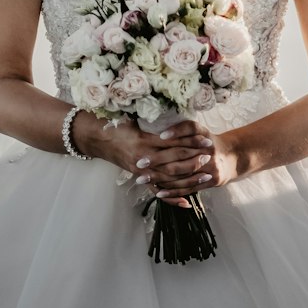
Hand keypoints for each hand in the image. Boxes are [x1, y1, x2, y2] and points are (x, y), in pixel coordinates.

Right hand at [76, 113, 234, 208]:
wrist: (97, 139)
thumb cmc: (116, 124)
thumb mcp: (133, 116)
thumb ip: (152, 115)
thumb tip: (172, 103)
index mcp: (143, 141)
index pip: (172, 142)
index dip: (190, 141)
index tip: (206, 139)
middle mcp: (142, 158)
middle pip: (173, 162)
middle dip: (193, 159)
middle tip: (209, 156)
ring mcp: (141, 172)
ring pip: (169, 179)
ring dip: (188, 179)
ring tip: (205, 176)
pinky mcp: (140, 179)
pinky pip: (158, 191)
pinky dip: (172, 198)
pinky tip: (186, 203)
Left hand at [133, 119, 238, 207]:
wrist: (233, 157)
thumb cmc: (207, 142)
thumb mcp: (199, 130)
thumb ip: (183, 128)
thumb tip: (155, 121)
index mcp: (204, 134)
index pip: (190, 128)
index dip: (176, 131)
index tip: (158, 136)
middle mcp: (209, 150)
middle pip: (181, 154)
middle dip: (158, 159)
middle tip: (139, 162)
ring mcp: (211, 167)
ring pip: (182, 174)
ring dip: (160, 178)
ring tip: (141, 179)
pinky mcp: (211, 181)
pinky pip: (188, 187)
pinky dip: (172, 191)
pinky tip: (157, 191)